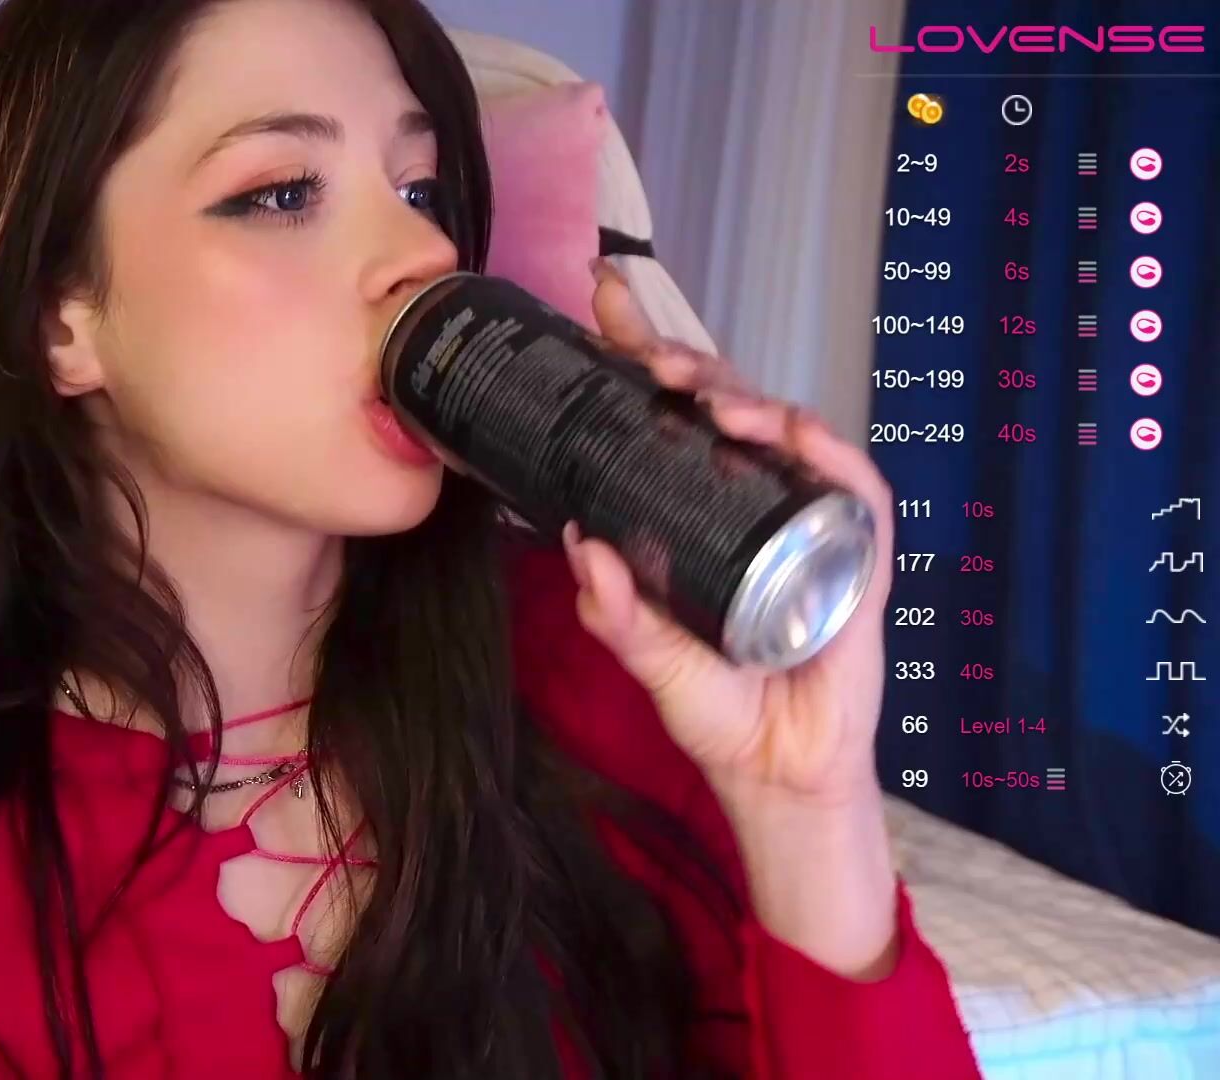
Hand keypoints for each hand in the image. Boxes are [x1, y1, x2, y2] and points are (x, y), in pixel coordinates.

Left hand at [564, 259, 894, 806]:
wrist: (780, 770)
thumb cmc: (720, 706)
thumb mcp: (649, 658)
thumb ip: (615, 613)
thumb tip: (578, 543)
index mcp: (698, 509)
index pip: (669, 418)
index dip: (641, 352)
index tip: (601, 300)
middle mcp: (752, 500)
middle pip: (724, 407)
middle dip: (685, 361)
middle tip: (642, 349)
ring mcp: (809, 519)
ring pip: (784, 429)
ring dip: (743, 398)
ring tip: (698, 394)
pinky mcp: (859, 551)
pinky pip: (853, 484)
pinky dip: (824, 450)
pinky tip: (788, 431)